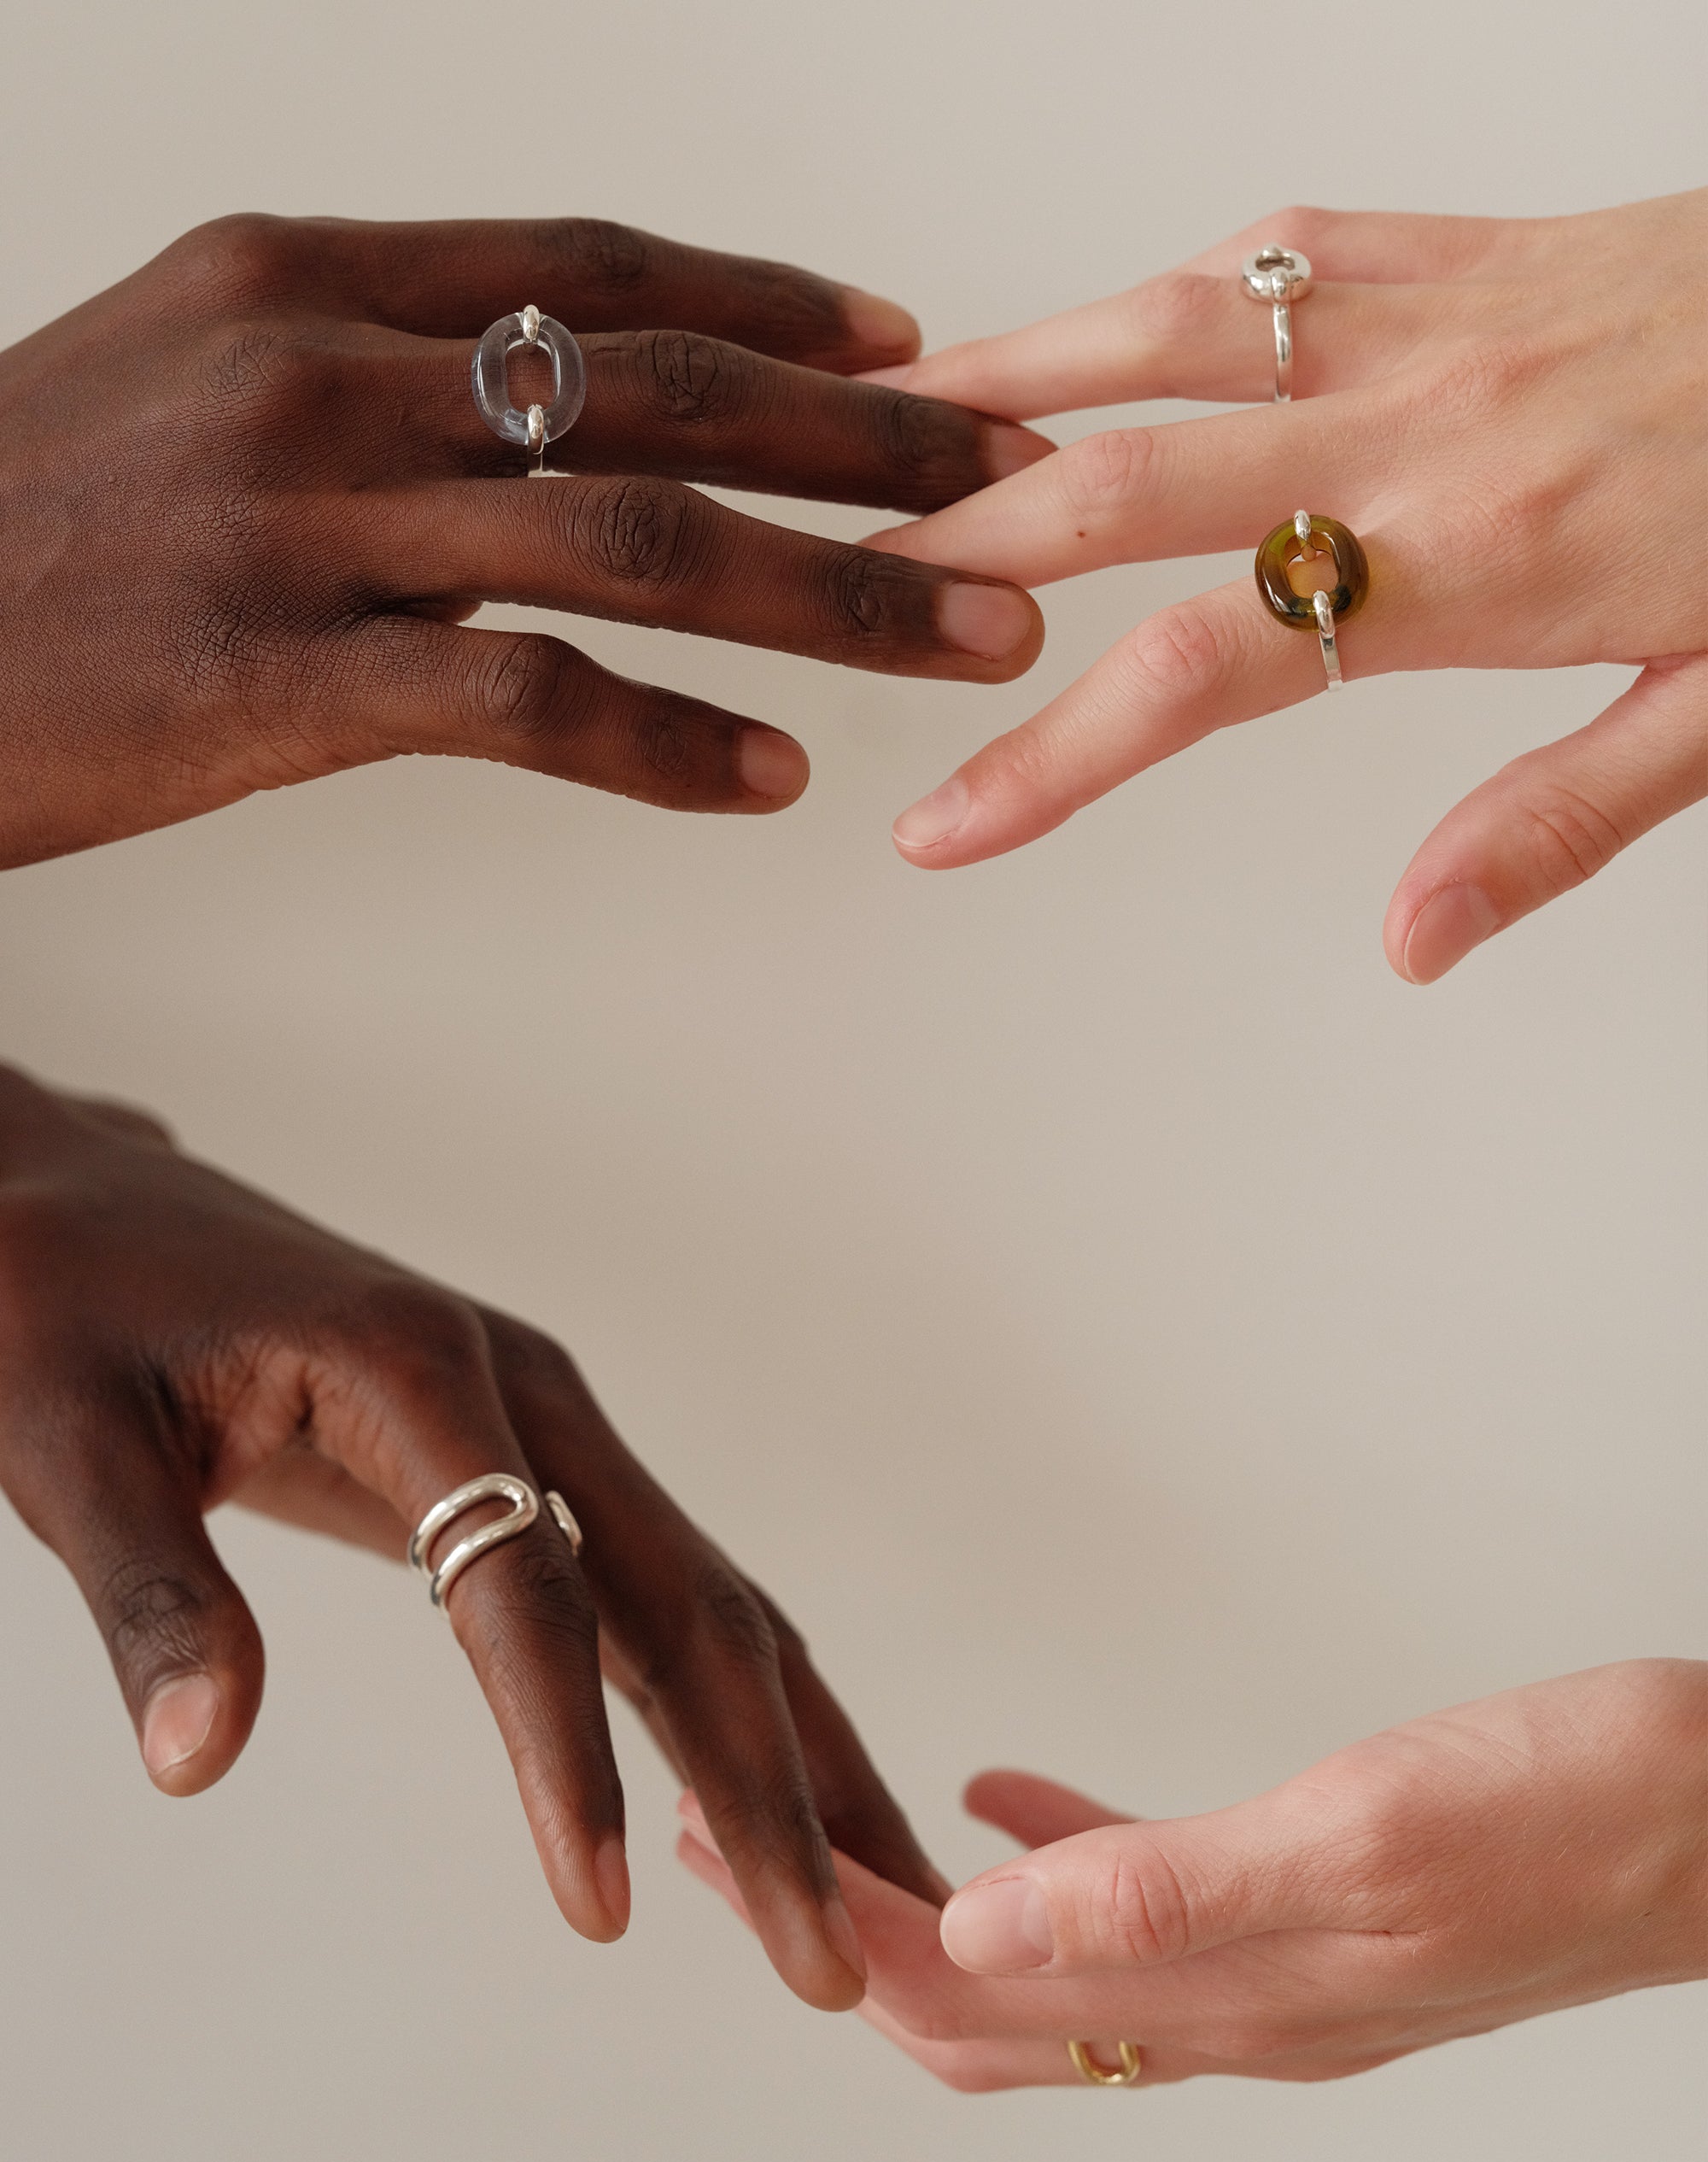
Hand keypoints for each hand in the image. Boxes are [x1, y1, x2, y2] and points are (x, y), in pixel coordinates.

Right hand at [0, 214, 1049, 867]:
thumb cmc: (22, 519)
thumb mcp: (183, 377)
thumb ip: (363, 369)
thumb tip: (533, 409)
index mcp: (302, 273)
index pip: (593, 267)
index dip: (776, 302)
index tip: (909, 340)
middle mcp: (319, 366)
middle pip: (660, 386)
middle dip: (865, 440)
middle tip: (1012, 483)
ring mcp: (302, 516)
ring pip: (629, 535)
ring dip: (825, 590)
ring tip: (969, 635)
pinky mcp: (278, 675)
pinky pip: (523, 703)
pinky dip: (668, 742)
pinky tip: (771, 779)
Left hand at [0, 1063, 946, 2010]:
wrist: (75, 1198)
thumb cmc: (64, 1303)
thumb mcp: (68, 1442)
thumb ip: (152, 1594)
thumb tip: (203, 1763)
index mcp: (420, 1366)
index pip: (529, 1582)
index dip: (566, 1749)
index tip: (599, 1907)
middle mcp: (520, 1390)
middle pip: (680, 1597)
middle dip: (765, 1780)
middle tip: (833, 1954)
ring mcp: (541, 1424)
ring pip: (703, 1597)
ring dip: (788, 1746)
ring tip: (875, 1887)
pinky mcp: (526, 1462)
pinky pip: (652, 1591)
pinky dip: (724, 1700)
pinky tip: (759, 1786)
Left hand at [679, 1661, 1707, 2082]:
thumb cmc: (1578, 1817)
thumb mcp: (1366, 1835)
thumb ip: (1171, 1892)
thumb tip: (984, 1935)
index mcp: (1233, 1997)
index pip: (972, 2007)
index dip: (843, 1943)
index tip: (738, 1864)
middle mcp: (1238, 2006)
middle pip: (982, 2009)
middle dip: (847, 1938)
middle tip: (738, 1851)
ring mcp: (1277, 1964)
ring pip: (1046, 1965)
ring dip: (933, 1911)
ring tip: (837, 1833)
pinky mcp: (1316, 1906)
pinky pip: (1138, 1902)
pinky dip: (1049, 1858)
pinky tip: (1003, 1797)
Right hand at [865, 191, 1707, 982]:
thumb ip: (1558, 824)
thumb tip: (1416, 940)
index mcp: (1477, 565)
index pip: (1202, 675)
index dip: (1049, 762)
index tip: (941, 829)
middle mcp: (1417, 430)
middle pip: (1124, 489)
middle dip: (955, 551)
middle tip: (835, 597)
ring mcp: (1424, 318)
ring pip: (1152, 336)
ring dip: (995, 391)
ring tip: (876, 439)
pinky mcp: (1450, 244)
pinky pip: (1255, 254)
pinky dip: (1136, 296)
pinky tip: (1063, 331)